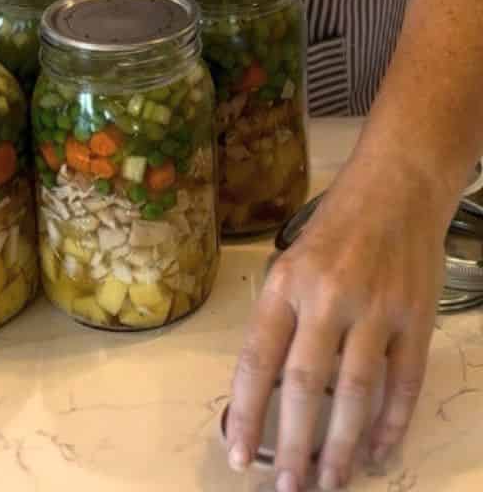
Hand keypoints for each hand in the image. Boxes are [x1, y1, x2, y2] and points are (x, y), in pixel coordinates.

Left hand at [225, 162, 445, 490]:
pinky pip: (403, 385)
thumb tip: (262, 389)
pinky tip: (376, 453)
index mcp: (285, 284)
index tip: (237, 453)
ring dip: (341, 445)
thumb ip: (280, 319)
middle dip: (294, 444)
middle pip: (305, 384)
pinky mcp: (415, 321)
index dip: (246, 411)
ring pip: (355, 393)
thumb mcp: (290, 263)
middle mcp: (326, 297)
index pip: (258, 359)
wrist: (395, 189)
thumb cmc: (333, 231)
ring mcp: (375, 310)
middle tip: (287, 488)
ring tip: (330, 484)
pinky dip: (390, 425)